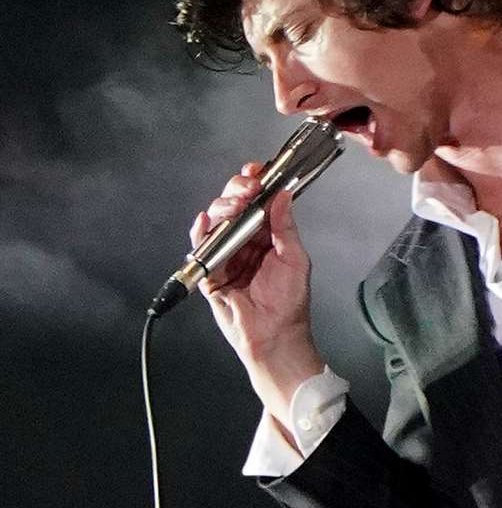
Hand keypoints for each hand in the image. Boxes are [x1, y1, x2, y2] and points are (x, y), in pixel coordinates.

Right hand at [191, 162, 323, 423]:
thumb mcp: (294, 259)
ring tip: (234, 206)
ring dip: (222, 208)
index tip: (257, 171)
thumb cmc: (289, 302)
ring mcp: (226, 256)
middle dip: (237, 192)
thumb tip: (282, 196)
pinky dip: (200, 232)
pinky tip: (205, 220)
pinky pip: (201, 248)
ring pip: (216, 222)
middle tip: (247, 189)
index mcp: (266, 236)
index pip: (257, 203)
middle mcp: (244, 242)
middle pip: (233, 206)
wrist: (274, 336)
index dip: (254, 184)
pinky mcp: (210, 272)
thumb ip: (284, 228)